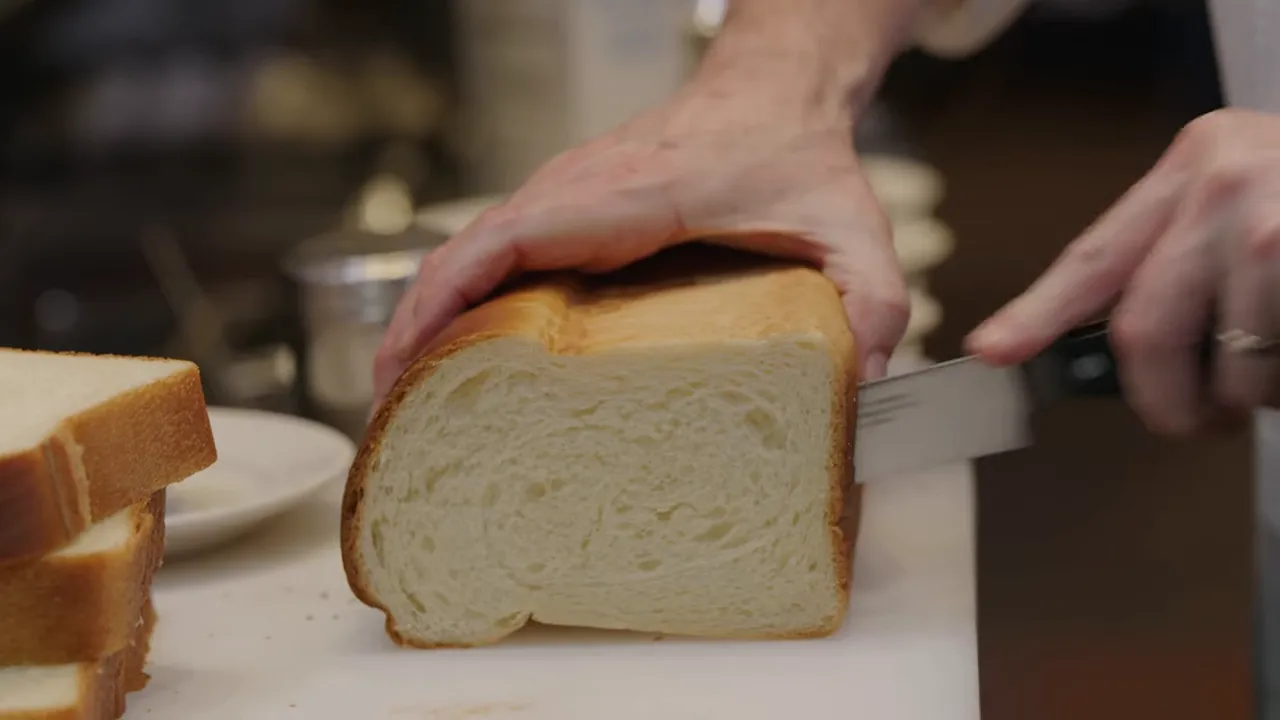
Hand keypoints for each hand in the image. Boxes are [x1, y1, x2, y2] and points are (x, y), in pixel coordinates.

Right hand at [373, 70, 908, 402]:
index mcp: (628, 196)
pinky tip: (452, 360)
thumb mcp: (853, 235)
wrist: (776, 95)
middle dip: (415, 336)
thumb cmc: (800, 159)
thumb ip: (874, 307)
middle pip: (462, 258)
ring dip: (427, 323)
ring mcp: (562, 198)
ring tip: (407, 405)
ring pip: (467, 258)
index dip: (448, 304)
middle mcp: (576, 192)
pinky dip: (458, 304)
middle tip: (394, 419)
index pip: (508, 240)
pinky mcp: (565, 212)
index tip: (412, 368)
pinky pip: (492, 256)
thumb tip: (864, 397)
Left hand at [967, 108, 1279, 433]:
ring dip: (1249, 398)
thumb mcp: (1238, 197)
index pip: (1094, 257)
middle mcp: (1232, 185)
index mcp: (1194, 165)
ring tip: (1270, 378)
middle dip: (1164, 400)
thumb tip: (1102, 344)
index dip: (1036, 315)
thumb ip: (1173, 257)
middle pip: (1147, 331)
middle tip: (1190, 419)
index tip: (993, 353)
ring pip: (1230, 367)